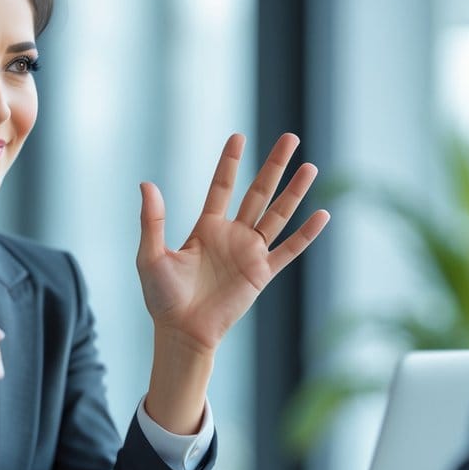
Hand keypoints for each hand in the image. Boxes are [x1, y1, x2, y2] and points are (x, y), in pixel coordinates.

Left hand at [137, 133, 329, 354]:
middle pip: (258, 192)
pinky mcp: (262, 274)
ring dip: (294, 192)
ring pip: (277, 215)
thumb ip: (152, 220)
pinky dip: (306, 234)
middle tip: (290, 138)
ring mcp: (249, 254)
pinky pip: (289, 251)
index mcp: (206, 228)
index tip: (238, 137)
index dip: (229, 163)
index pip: (222, 187)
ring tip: (310, 167)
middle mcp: (232, 236)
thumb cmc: (163, 298)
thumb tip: (146, 184)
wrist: (182, 332)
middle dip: (274, 165)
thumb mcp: (151, 255)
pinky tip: (322, 215)